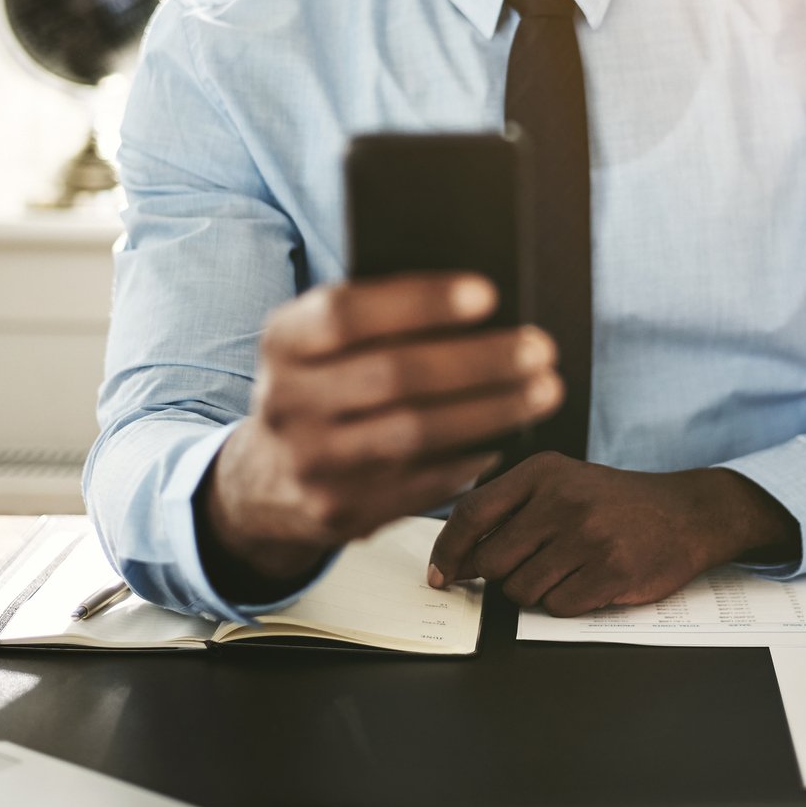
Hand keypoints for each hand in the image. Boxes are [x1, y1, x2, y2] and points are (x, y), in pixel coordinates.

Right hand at [200, 274, 561, 591]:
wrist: (262, 483)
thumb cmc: (317, 389)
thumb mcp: (316, 345)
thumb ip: (374, 320)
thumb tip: (476, 304)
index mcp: (282, 344)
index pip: (347, 314)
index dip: (420, 302)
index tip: (488, 293)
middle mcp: (287, 403)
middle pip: (394, 375)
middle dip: (479, 360)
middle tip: (539, 348)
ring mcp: (313, 465)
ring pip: (415, 434)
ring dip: (492, 410)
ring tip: (543, 390)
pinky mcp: (341, 513)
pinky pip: (421, 484)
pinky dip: (472, 457)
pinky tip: (507, 435)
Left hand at [425, 454, 799, 616]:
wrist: (687, 512)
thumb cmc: (614, 502)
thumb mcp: (562, 483)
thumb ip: (511, 509)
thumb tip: (457, 555)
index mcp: (542, 472)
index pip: (472, 513)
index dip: (448, 550)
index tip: (440, 574)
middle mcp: (562, 499)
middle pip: (493, 561)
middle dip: (501, 576)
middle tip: (529, 566)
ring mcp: (588, 536)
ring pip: (522, 590)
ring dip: (537, 591)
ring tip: (568, 569)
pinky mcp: (611, 572)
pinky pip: (558, 607)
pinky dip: (567, 603)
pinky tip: (590, 581)